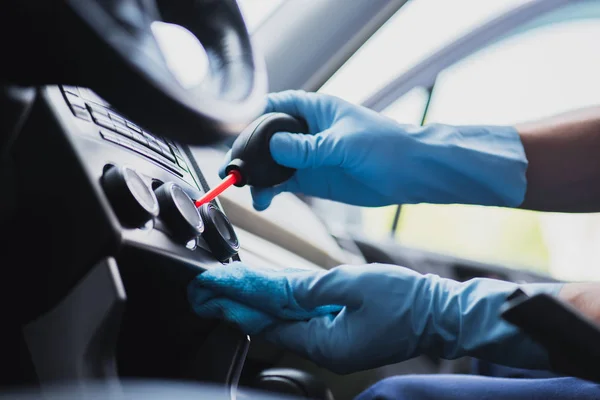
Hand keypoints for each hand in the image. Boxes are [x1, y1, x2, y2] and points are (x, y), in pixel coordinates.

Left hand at [189, 262, 560, 373]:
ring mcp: (330, 344)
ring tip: (221, 292)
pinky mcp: (338, 335)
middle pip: (267, 325)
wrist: (438, 314)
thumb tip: (275, 289)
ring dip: (251, 306)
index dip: (236, 300)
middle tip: (202, 291)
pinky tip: (262, 299)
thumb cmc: (404, 301)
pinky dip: (276, 308)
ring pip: (280, 323)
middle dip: (233, 306)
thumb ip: (308, 290)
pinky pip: (299, 322)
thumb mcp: (352, 286)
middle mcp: (322, 349)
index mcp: (324, 342)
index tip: (210, 286)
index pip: (267, 320)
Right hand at [221, 90, 527, 210]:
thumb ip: (308, 147)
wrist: (411, 173)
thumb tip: (273, 145)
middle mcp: (306, 133)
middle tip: (233, 170)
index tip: (235, 136)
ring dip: (257, 176)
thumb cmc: (385, 145)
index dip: (253, 119)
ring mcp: (308, 157)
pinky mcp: (314, 179)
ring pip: (272, 164)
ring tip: (246, 190)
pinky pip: (284, 183)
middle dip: (249, 152)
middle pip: (266, 138)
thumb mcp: (344, 143)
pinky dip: (271, 191)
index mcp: (314, 110)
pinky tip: (263, 200)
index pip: (274, 108)